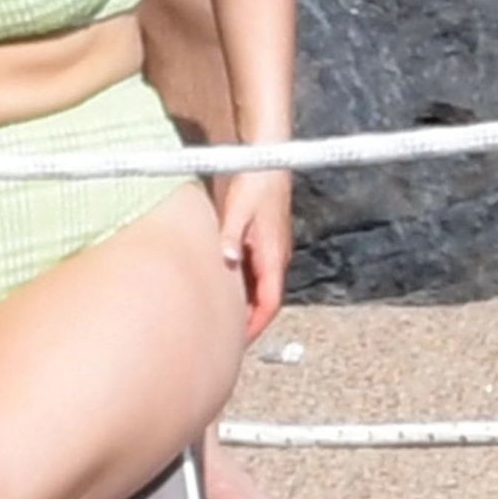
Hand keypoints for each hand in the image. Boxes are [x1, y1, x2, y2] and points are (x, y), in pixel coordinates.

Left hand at [218, 168, 291, 342]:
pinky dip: (242, 284)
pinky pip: (255, 271)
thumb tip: (227, 259)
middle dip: (248, 320)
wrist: (268, 157)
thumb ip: (231, 235)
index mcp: (273, 254)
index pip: (269, 302)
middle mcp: (276, 255)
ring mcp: (270, 247)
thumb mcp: (238, 208)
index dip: (255, 325)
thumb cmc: (256, 180)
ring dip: (244, 302)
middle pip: (264, 299)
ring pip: (259, 285)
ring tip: (221, 317)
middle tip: (226, 336)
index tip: (240, 342)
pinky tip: (223, 284)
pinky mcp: (263, 239)